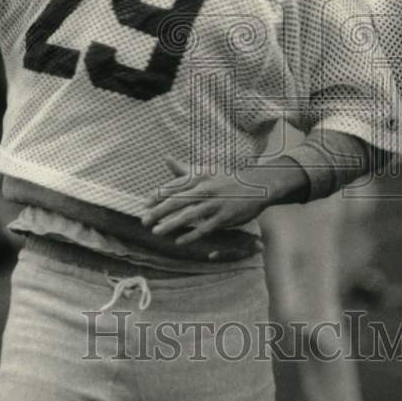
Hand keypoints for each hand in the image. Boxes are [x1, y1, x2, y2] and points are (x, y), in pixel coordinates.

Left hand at [141, 155, 301, 246]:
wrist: (257, 185)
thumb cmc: (227, 179)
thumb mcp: (206, 171)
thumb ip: (185, 170)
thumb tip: (166, 159)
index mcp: (199, 176)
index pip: (174, 186)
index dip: (158, 196)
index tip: (145, 205)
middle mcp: (205, 189)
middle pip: (177, 201)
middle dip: (158, 211)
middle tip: (144, 221)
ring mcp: (215, 203)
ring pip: (189, 215)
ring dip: (171, 224)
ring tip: (156, 232)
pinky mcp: (224, 217)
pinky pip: (205, 228)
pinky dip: (191, 235)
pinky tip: (179, 241)